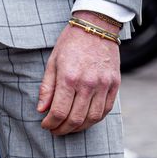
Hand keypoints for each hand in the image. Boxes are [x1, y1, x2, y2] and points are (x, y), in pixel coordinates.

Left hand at [37, 13, 120, 135]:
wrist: (96, 26)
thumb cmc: (71, 42)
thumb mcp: (53, 61)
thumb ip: (47, 87)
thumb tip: (41, 110)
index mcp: (69, 77)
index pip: (59, 111)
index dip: (50, 123)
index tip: (45, 125)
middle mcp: (88, 83)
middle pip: (75, 119)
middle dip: (62, 129)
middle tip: (55, 130)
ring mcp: (103, 85)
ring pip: (92, 119)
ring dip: (79, 128)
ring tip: (69, 127)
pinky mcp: (115, 84)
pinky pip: (106, 110)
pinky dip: (95, 119)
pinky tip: (85, 119)